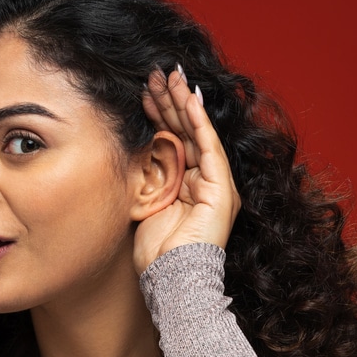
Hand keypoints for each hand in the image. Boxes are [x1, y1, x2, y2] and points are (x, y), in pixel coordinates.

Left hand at [134, 65, 240, 274]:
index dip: (160, 115)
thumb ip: (146, 179)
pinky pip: (208, 147)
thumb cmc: (155, 254)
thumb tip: (134, 153)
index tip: (143, 94)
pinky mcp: (222, 190)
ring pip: (196, 134)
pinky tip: (186, 98)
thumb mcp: (145, 206)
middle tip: (154, 75)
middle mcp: (205, 183)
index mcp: (187, 187)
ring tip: (166, 77)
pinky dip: (197, 121)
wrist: (172, 281)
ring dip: (181, 103)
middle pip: (185, 132)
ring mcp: (216, 185)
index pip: (174, 141)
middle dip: (169, 102)